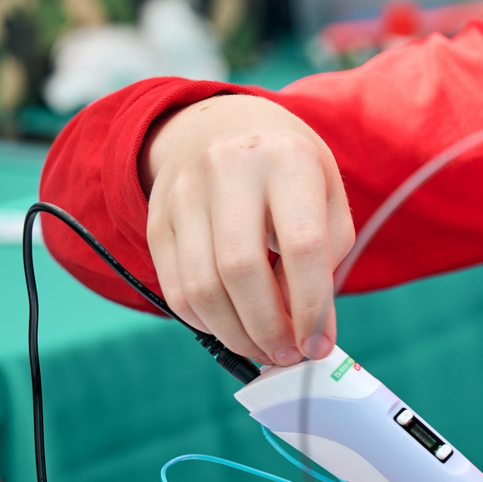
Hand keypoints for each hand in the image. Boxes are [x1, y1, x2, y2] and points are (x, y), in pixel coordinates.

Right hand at [144, 95, 353, 366]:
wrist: (221, 126)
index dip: (311, 306)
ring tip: (265, 349)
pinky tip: (233, 327)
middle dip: (267, 328)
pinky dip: (206, 322)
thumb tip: (310, 330)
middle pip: (240, 270)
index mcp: (285, 160)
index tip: (319, 345)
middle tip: (289, 355)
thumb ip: (326, 258)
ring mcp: (183, 194)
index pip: (301, 245)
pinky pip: (175, 288)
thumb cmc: (290, 172)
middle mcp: (228, 170)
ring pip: (200, 287)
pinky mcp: (156, 220)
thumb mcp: (326, 196)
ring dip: (235, 334)